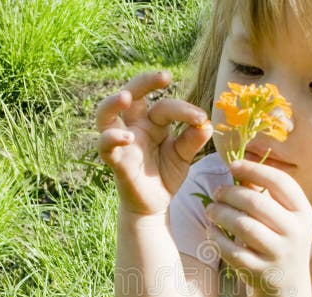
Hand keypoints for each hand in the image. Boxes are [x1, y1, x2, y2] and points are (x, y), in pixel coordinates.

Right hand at [96, 71, 211, 215]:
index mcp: (152, 122)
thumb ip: (193, 140)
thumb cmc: (166, 175)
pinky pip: (104, 146)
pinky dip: (112, 139)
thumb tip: (207, 124)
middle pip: (131, 93)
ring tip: (126, 97)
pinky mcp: (115, 160)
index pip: (164, 106)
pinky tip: (126, 137)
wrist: (155, 204)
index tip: (201, 118)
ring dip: (112, 103)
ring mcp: (121, 142)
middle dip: (144, 81)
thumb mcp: (183, 156)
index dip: (183, 109)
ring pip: (105, 114)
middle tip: (164, 76)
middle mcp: (134, 126)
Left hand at [205, 159, 311, 294]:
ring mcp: (278, 254)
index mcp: (303, 213)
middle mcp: (295, 233)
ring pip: (242, 226)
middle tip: (216, 192)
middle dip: (230, 193)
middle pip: (256, 203)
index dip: (254, 169)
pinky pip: (231, 250)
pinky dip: (217, 238)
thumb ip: (265, 194)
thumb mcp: (284, 218)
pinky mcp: (260, 272)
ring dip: (220, 214)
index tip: (233, 165)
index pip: (280, 182)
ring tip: (210, 209)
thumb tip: (239, 166)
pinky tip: (210, 230)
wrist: (287, 285)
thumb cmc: (280, 241)